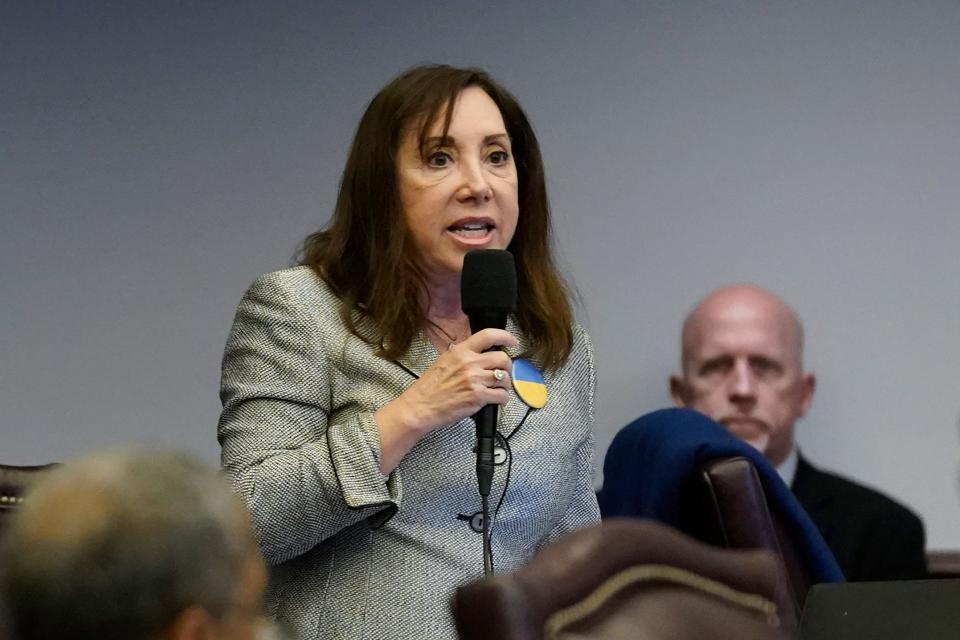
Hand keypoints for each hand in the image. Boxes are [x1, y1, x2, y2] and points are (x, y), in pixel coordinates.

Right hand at [375, 328, 517, 473]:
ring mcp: (475, 380)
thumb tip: (478, 354)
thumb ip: (462, 355)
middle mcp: (469, 363)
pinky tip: (496, 400)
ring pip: (505, 378)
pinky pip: (502, 395)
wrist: (420, 407)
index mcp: (460, 351)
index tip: (511, 341)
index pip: (488, 335)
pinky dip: (502, 399)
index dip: (505, 336)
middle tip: (502, 372)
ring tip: (497, 389)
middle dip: (506, 366)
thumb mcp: (443, 361)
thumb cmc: (428, 388)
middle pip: (503, 358)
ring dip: (504, 385)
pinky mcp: (478, 397)